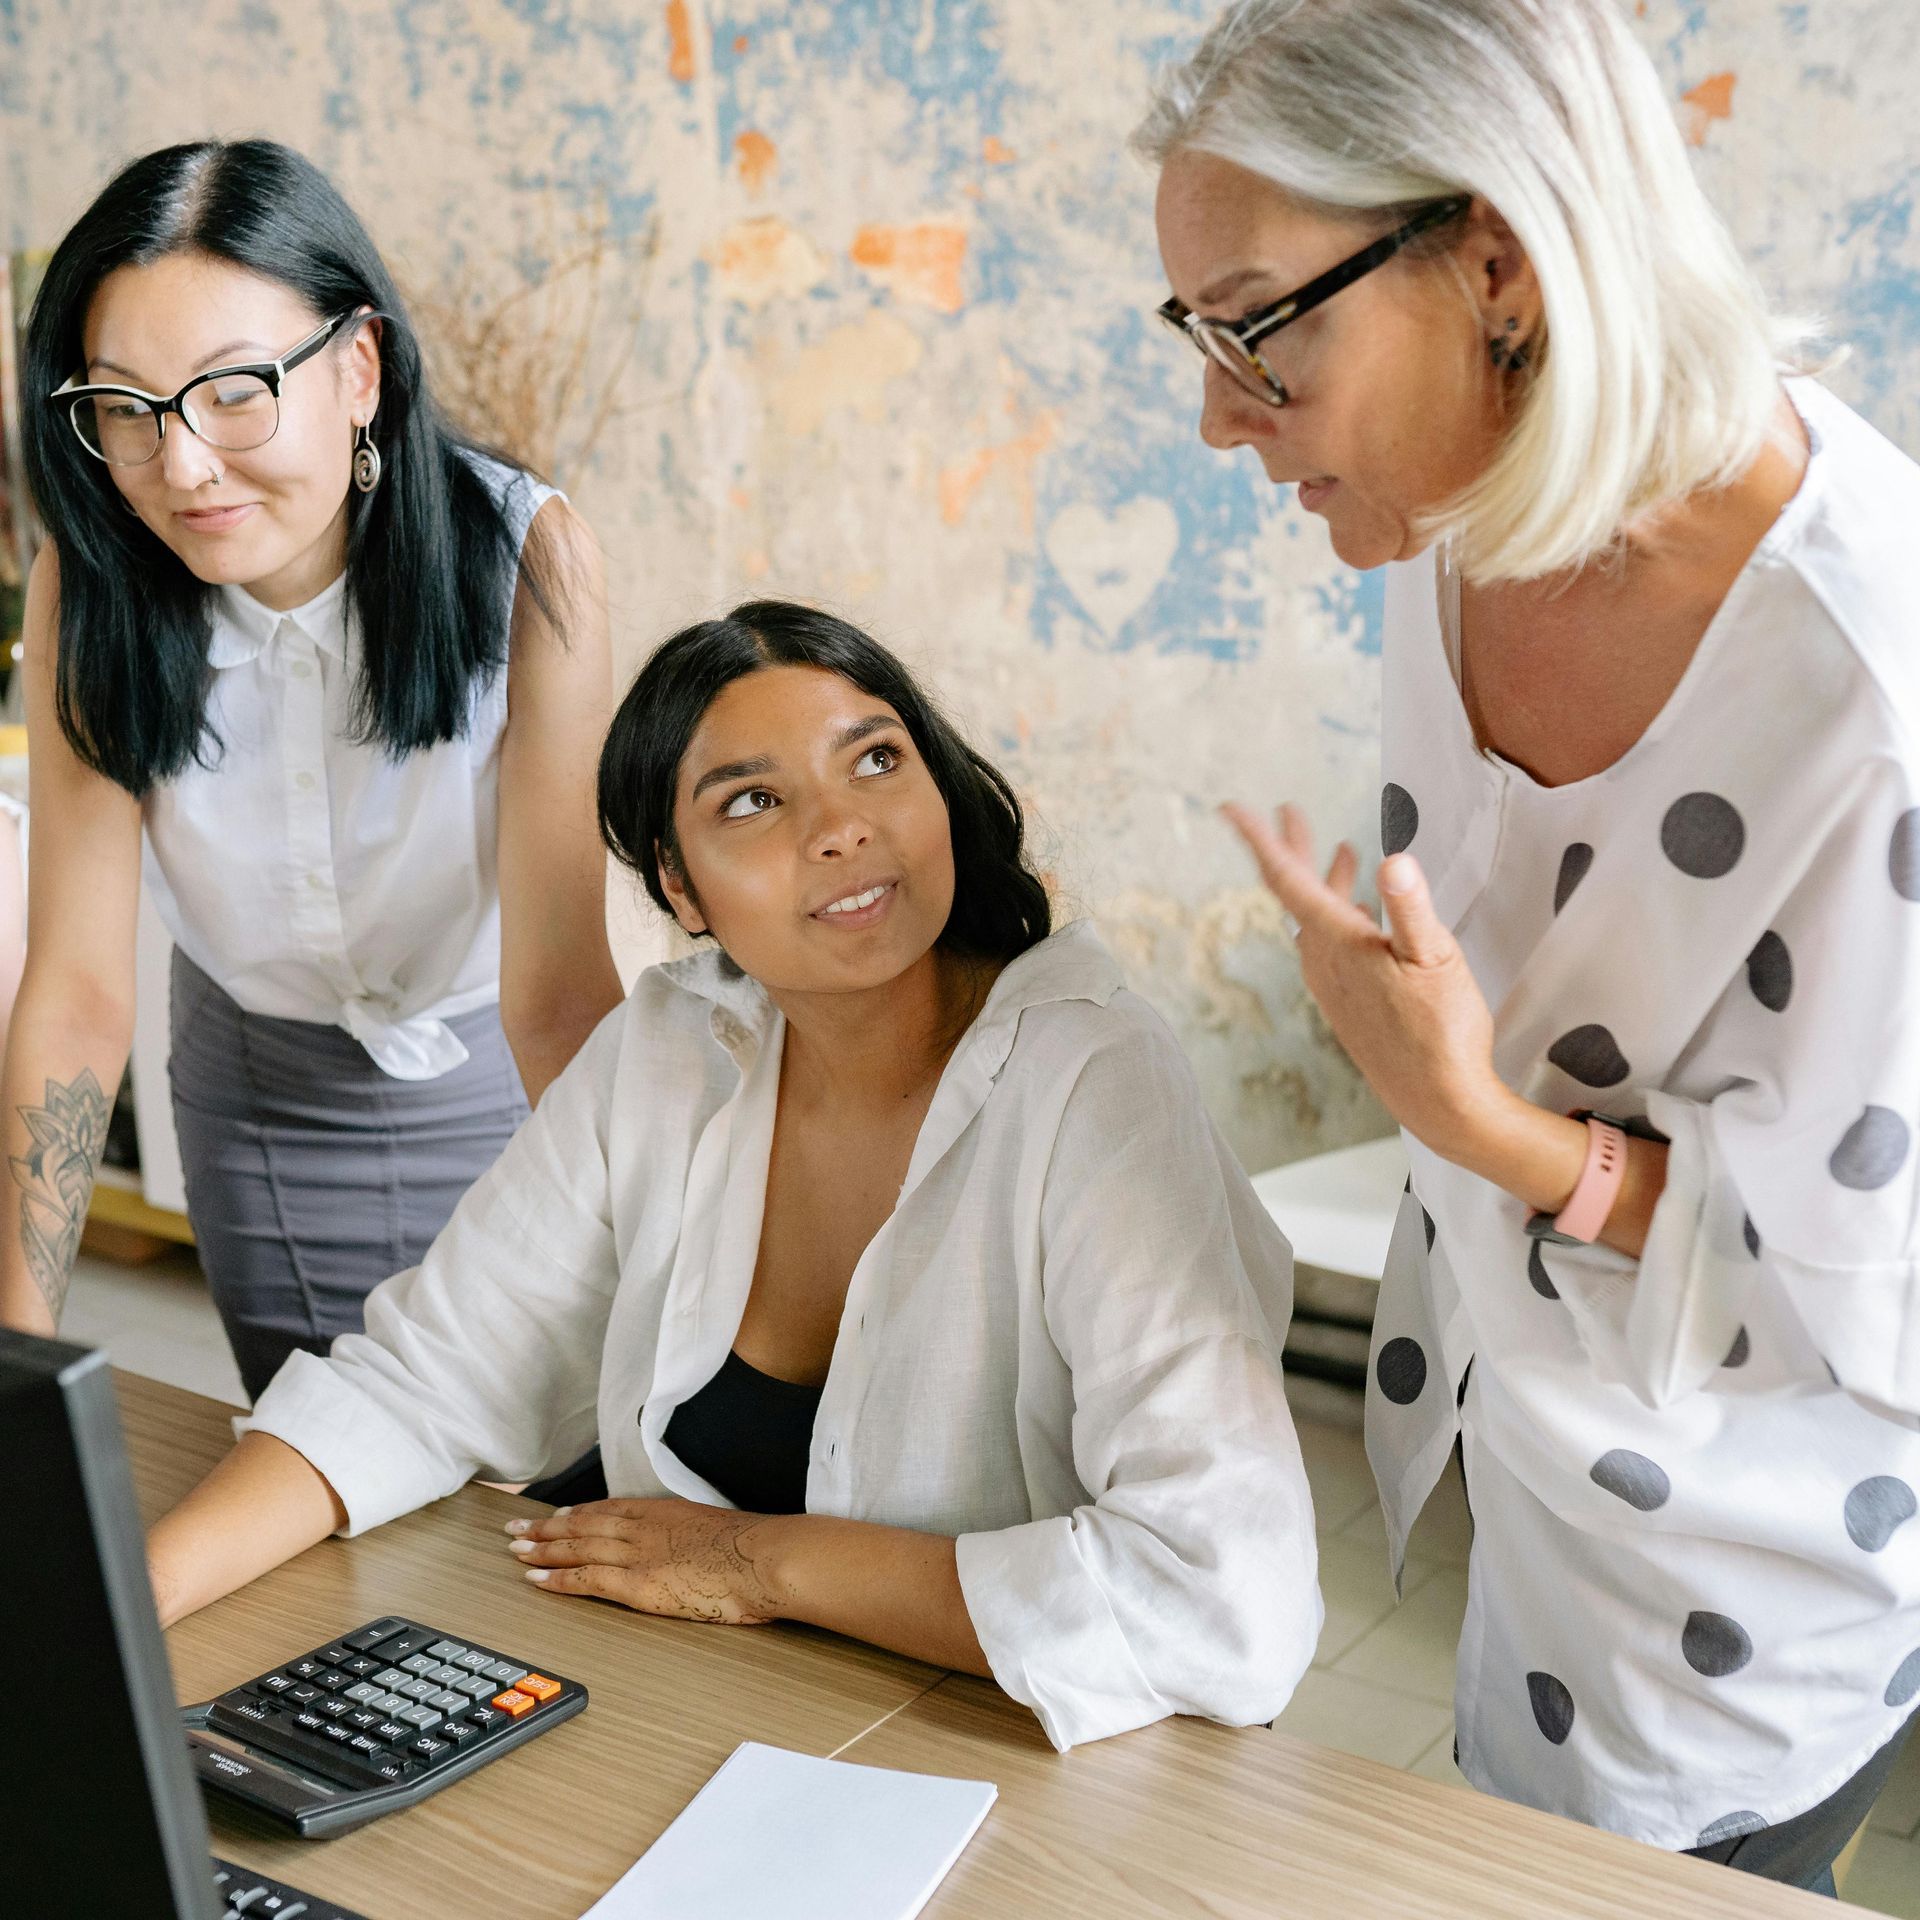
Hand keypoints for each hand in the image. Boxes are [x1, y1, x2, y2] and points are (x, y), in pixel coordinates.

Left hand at [504, 1498, 787, 1625]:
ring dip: (542, 1549)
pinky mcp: (636, 1583)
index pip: (611, 1509)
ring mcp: (638, 1553)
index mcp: (666, 1513)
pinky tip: (536, 1580)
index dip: (579, 1513)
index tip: (558, 1515)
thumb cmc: (755, 1551)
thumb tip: (702, 1551)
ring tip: (516, 1549)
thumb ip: (701, 1539)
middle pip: (585, 1524)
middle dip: (548, 1527)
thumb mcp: (723, 1532)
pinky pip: (586, 1579)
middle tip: (517, 1528)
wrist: (763, 1558)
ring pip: (577, 1546)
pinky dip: (558, 1578)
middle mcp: (645, 1527)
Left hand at [1223, 801, 1513, 1155]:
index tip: (1233, 808)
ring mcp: (1332, 983)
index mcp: (1338, 942)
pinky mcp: (1346, 1001)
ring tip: (1340, 850)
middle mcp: (1323, 961)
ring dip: (1324, 880)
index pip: (1287, 878)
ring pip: (1315, 918)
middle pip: (1295, 892)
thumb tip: (1393, 861)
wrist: (1437, 1101)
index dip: (1260, 839)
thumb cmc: (1441, 1034)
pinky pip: (1329, 944)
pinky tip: (1360, 914)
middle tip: (1287, 809)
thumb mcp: (1436, 959)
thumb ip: (1412, 908)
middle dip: (1292, 847)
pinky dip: (1338, 914)